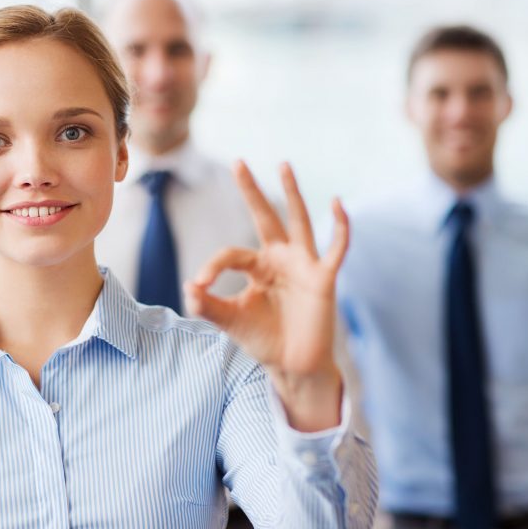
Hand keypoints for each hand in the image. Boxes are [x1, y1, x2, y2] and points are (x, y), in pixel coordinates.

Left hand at [184, 161, 347, 430]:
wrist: (292, 366)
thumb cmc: (263, 340)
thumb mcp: (229, 320)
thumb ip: (207, 305)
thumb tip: (187, 287)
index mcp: (257, 267)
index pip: (231, 254)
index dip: (212, 267)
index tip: (199, 285)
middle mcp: (280, 259)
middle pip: (264, 217)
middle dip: (251, 190)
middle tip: (238, 162)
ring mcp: (303, 265)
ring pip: (298, 221)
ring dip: (291, 193)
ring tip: (282, 165)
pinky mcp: (323, 278)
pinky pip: (335, 248)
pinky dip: (340, 227)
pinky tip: (338, 204)